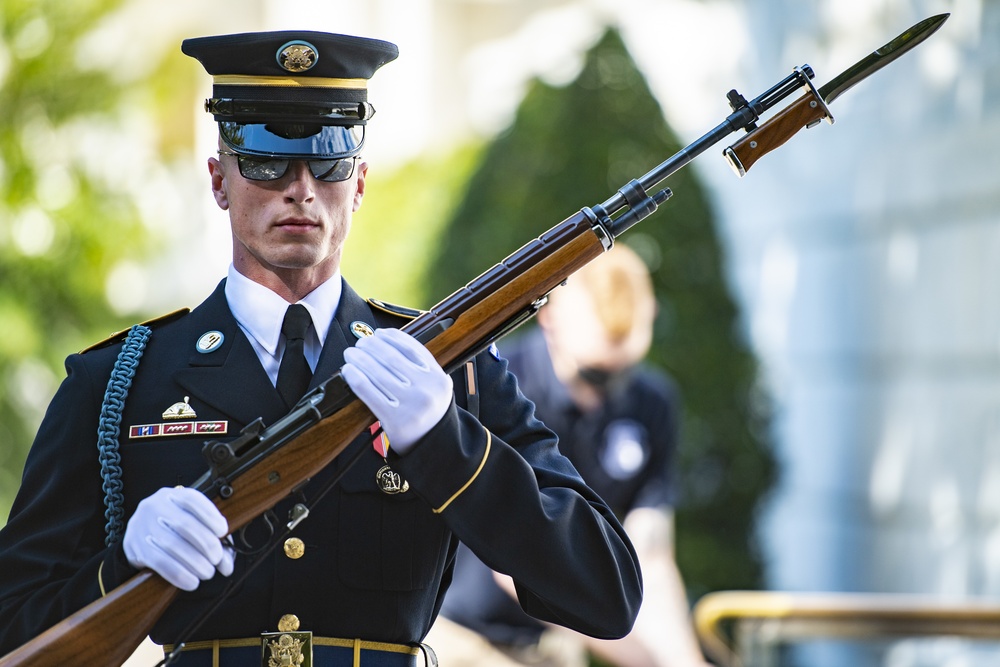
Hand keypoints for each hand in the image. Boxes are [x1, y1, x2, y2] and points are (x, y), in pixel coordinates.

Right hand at [123, 486, 233, 590]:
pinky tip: (191, 581)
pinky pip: (160, 563)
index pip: (194, 501)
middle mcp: (156, 506)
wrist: (140, 534)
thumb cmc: (174, 528)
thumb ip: (213, 537)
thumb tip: (227, 564)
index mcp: (174, 495)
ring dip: (195, 563)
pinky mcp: (135, 547)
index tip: (223, 532)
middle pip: (185, 525)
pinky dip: (179, 574)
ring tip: (207, 572)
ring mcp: (143, 526)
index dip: (211, 517)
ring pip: (173, 545)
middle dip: (207, 545)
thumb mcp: (192, 521)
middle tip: (217, 559)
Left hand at [342, 328, 452, 453]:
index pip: (411, 348)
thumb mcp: (436, 386)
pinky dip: (355, 378)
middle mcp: (426, 389)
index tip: (378, 334)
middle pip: (391, 357)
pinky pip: (368, 392)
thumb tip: (387, 342)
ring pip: (377, 372)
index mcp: (437, 377)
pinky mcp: (394, 419)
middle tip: (360, 343)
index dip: (391, 337)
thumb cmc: (429, 412)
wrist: (434, 446)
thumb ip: (421, 366)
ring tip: (351, 354)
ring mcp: (410, 405)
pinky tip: (348, 371)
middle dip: (371, 345)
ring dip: (359, 358)